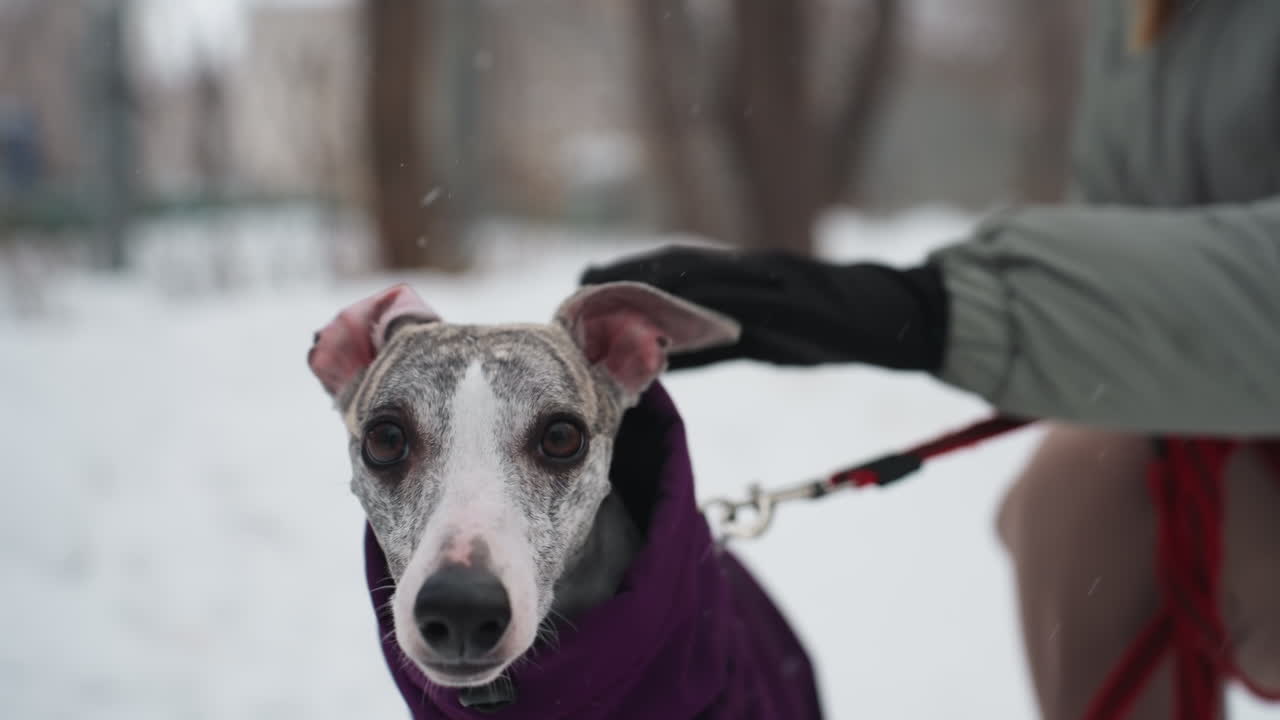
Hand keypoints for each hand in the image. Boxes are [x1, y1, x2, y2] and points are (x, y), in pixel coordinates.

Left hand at [579, 245, 947, 371]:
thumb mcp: (762, 340)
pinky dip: (716, 300)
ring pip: (709, 275)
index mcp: (742, 278)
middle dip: (631, 272)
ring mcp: (775, 278)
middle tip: (583, 281)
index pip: (675, 274)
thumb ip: (714, 346)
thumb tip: (662, 361)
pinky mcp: (798, 295)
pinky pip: (751, 295)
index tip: (584, 283)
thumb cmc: (826, 329)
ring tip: (619, 288)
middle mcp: (752, 269)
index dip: (629, 275)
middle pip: (681, 266)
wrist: (898, 316)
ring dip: (662, 280)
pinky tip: (686, 308)